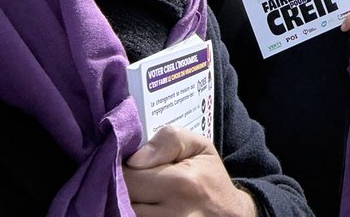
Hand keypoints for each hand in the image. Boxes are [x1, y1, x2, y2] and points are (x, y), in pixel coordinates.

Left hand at [124, 124, 256, 216]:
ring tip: (137, 194)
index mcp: (182, 183)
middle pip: (122, 200)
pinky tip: (143, 205)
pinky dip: (132, 214)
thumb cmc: (210, 179)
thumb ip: (170, 139)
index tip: (127, 165)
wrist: (228, 215)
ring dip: (123, 204)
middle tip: (130, 180)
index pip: (128, 176)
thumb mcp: (200, 147)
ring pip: (123, 215)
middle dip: (121, 188)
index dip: (121, 168)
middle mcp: (173, 213)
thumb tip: (135, 159)